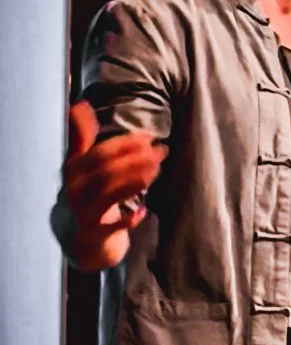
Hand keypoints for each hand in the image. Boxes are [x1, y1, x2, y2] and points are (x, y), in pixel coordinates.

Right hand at [64, 100, 167, 266]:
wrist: (76, 239)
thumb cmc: (84, 196)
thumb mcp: (79, 166)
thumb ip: (81, 137)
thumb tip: (80, 105)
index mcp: (73, 169)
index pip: (100, 152)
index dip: (126, 144)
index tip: (150, 138)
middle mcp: (74, 189)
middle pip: (107, 170)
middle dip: (136, 159)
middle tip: (161, 152)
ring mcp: (82, 212)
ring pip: (110, 193)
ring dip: (136, 180)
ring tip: (157, 171)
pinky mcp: (93, 234)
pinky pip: (113, 226)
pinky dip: (129, 219)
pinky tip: (144, 211)